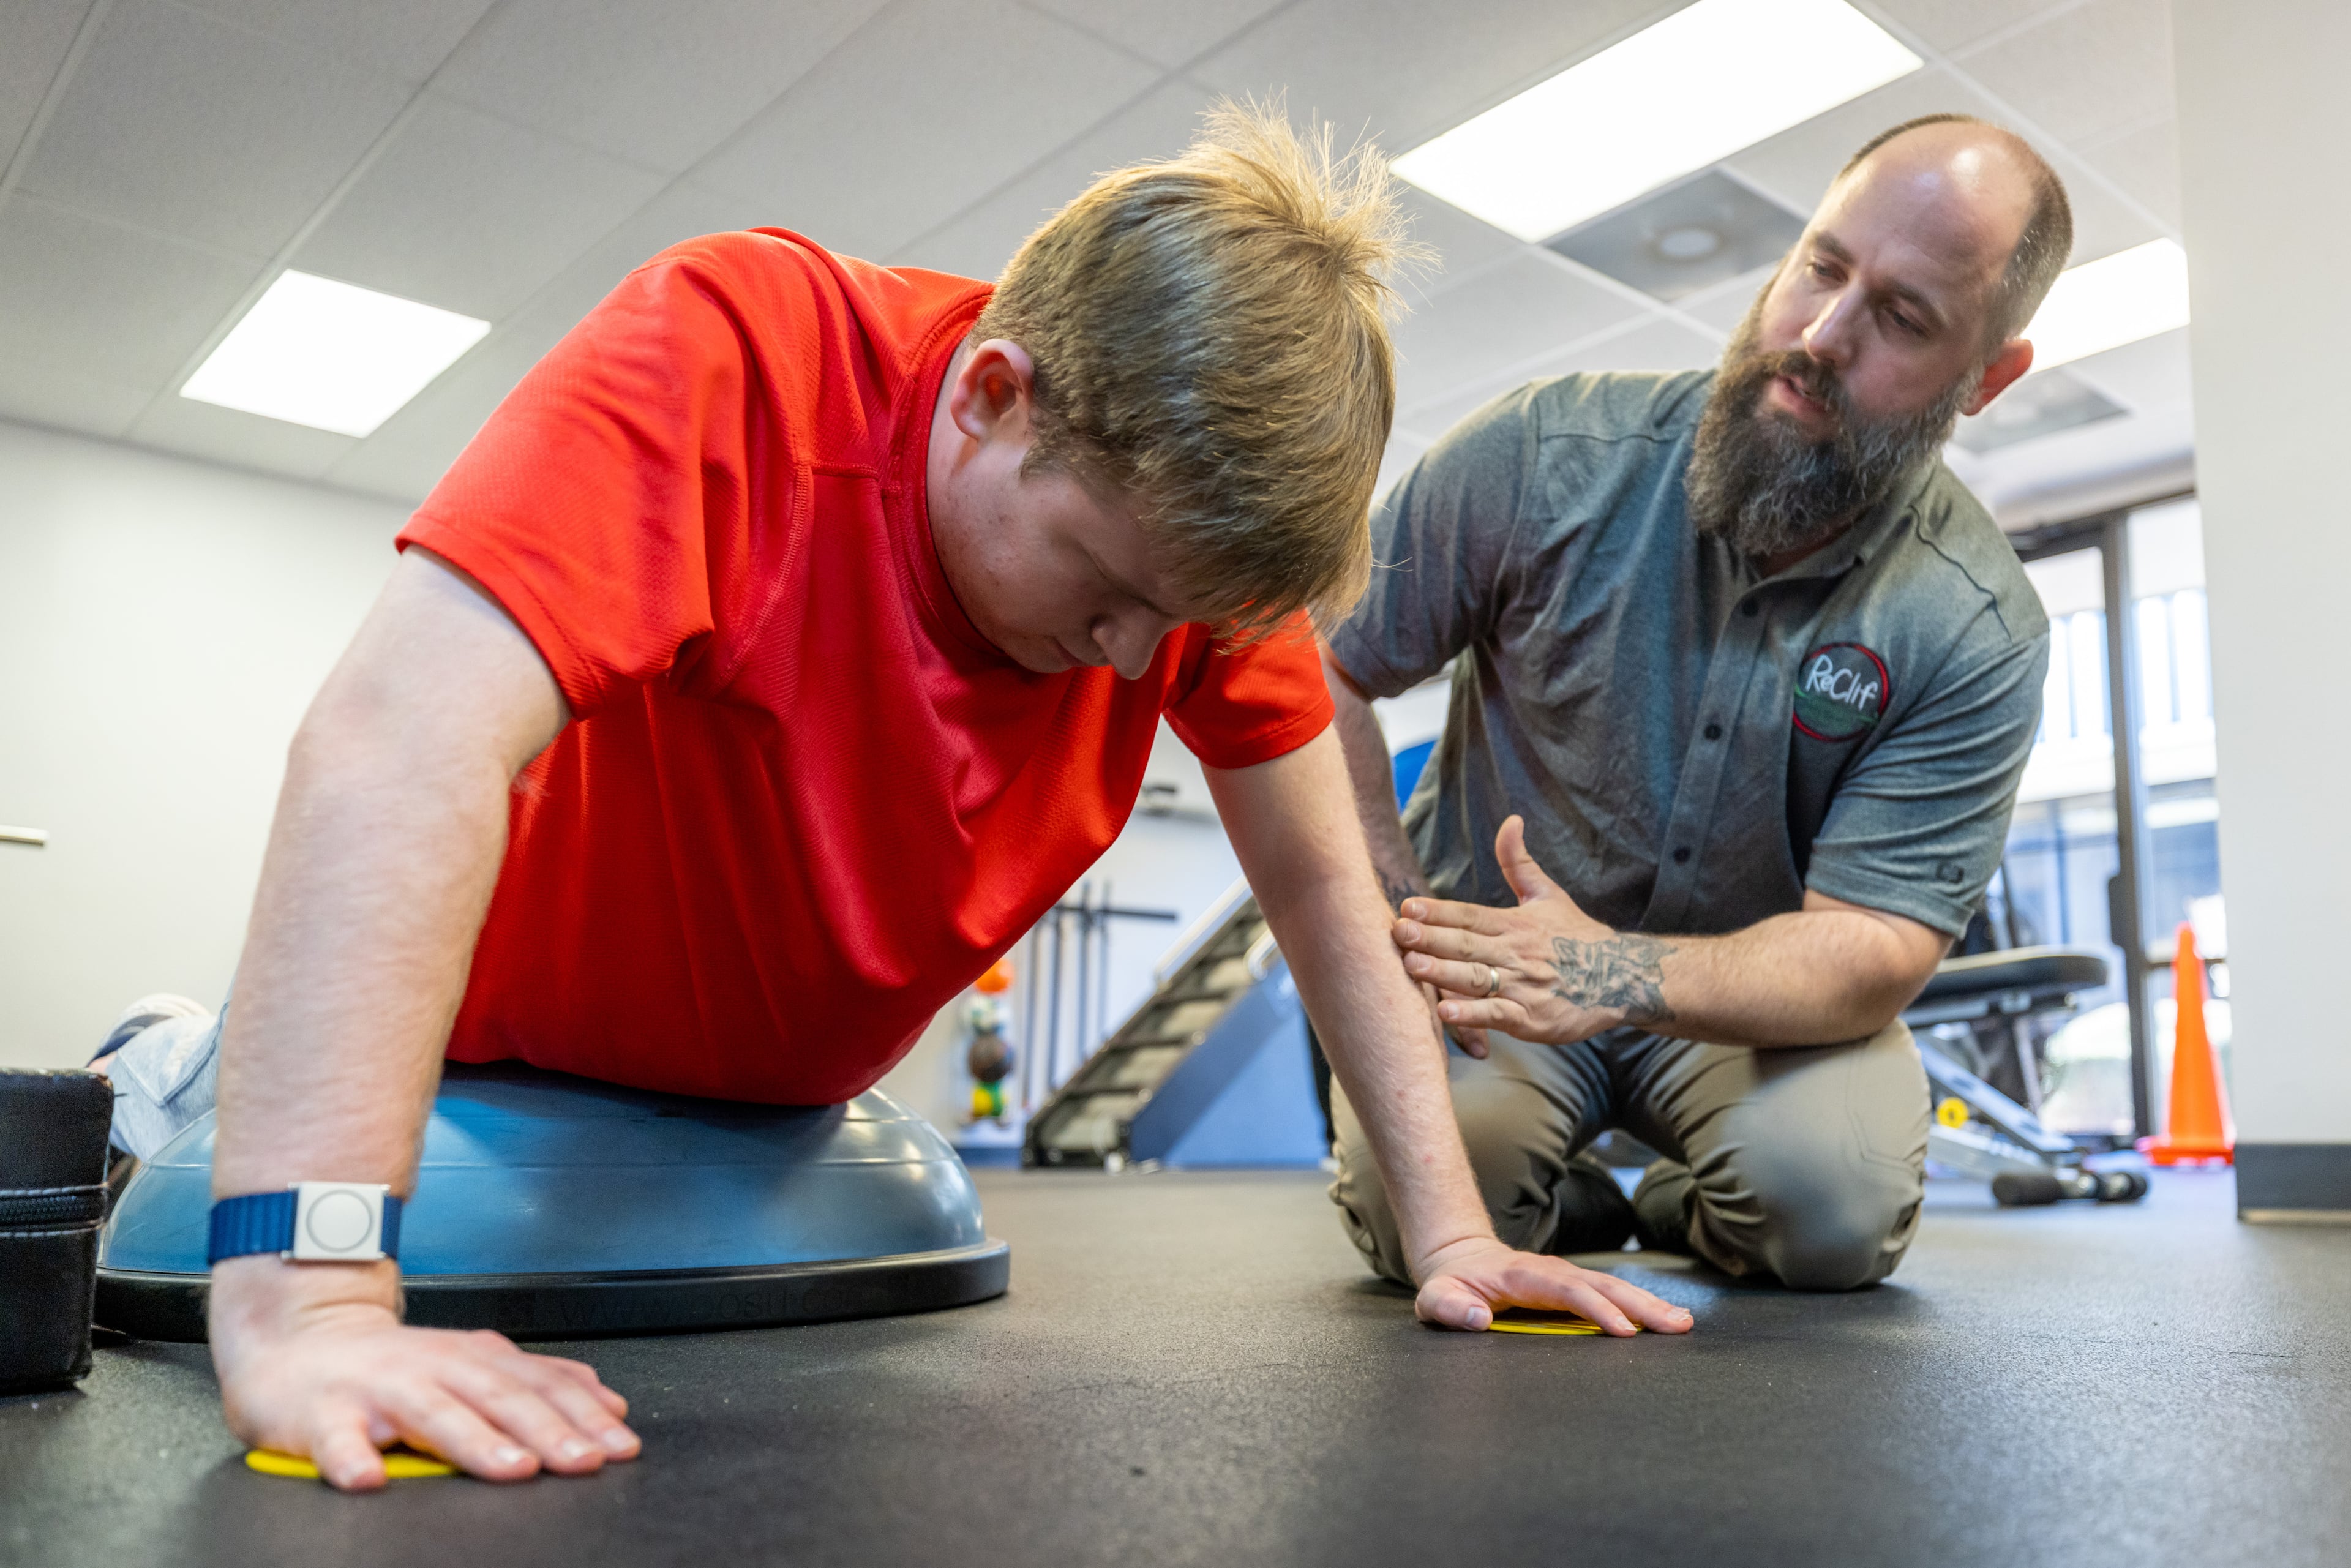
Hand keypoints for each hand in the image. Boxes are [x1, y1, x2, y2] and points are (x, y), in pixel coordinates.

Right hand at [210, 1257, 639, 1490]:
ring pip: (433, 1414)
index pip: (541, 1385)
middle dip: (547, 1429)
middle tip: (583, 1459)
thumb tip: (606, 1401)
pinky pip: (337, 1440)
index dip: (585, 1414)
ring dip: (475, 1441)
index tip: (621, 1444)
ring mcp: (379, 1389)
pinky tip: (370, 1479)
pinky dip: (353, 1459)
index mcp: (475, 1359)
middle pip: (499, 1397)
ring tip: (512, 1466)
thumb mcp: (474, 1364)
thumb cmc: (395, 1368)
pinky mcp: (323, 1415)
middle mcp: (435, 1368)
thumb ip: (535, 1382)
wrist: (301, 1343)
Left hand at [1391, 816, 1676, 1044]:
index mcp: (1515, 924)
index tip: (1406, 906)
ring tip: (1411, 966)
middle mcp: (1517, 953)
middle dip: (1431, 938)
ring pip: (1478, 978)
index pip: (1470, 915)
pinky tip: (1445, 1011)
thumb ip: (1519, 862)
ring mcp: (1525, 987)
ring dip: (1443, 974)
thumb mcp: (1548, 895)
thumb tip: (1510, 819)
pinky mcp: (1533, 1019)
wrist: (1622, 978)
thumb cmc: (1576, 936)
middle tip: (1399, 931)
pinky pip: (1498, 1016)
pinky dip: (1472, 1014)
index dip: (1438, 911)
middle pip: (1468, 945)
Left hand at [1414, 1235, 1694, 1334]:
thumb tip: (1477, 1317)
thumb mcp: (1434, 1297)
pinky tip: (1664, 1318)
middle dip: (1639, 1304)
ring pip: (1612, 1287)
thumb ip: (1449, 1307)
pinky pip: (1609, 1294)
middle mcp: (1551, 1272)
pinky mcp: (1573, 1286)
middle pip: (1601, 1285)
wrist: (1459, 1258)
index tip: (1623, 1329)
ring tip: (1683, 1323)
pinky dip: (1638, 1304)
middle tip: (1676, 1325)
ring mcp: (1565, 1276)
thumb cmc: (1449, 1285)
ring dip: (1647, 1303)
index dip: (1595, 1309)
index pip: (1566, 1291)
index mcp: (1522, 1276)